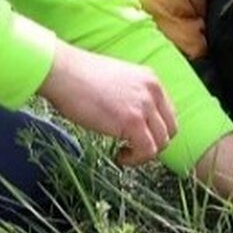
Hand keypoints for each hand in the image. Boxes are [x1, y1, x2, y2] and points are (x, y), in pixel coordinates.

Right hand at [37, 40, 177, 165]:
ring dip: (143, 154)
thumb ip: (131, 96)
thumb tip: (131, 119)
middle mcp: (152, 91)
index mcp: (150, 79)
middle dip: (153, 143)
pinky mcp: (133, 121)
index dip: (155, 130)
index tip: (139, 138)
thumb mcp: (115, 81)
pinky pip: (147, 150)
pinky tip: (119, 155)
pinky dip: (135, 159)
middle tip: (132, 148)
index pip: (168, 113)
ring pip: (161, 143)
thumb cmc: (78, 77)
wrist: (63, 72)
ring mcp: (144, 105)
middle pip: (169, 129)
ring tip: (123, 152)